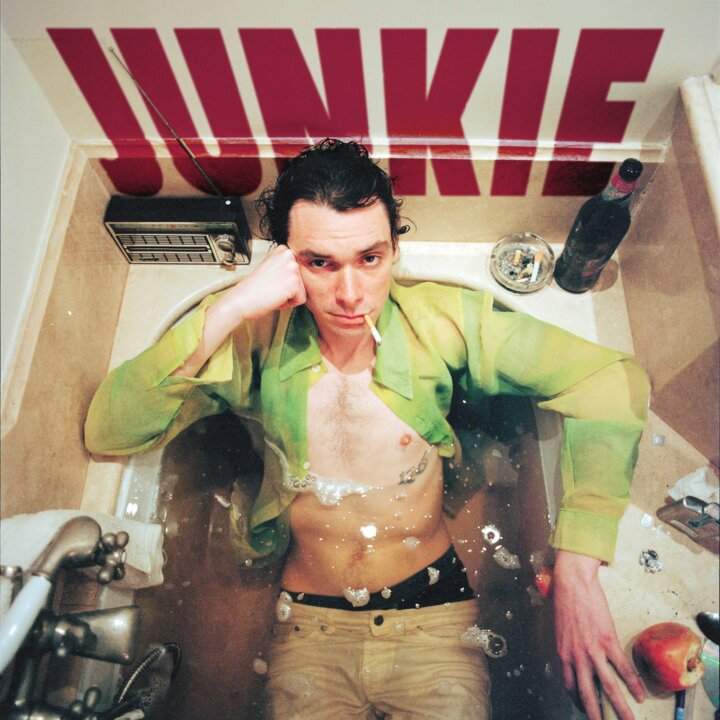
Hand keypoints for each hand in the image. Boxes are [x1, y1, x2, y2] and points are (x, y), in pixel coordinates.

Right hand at [218, 244, 306, 324]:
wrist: (241, 300)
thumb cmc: (252, 289)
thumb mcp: (270, 269)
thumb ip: (284, 267)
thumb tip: (296, 273)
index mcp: (282, 250)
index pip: (298, 272)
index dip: (284, 282)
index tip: (271, 282)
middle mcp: (288, 255)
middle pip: (301, 281)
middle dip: (288, 290)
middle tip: (271, 289)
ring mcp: (292, 268)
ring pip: (302, 290)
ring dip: (288, 297)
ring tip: (272, 292)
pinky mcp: (294, 282)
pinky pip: (301, 299)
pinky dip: (288, 304)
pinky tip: (275, 297)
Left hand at [552, 550, 645, 719]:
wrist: (572, 583)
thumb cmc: (563, 601)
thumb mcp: (559, 628)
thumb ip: (566, 644)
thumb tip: (573, 654)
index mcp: (563, 653)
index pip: (569, 685)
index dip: (578, 700)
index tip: (584, 708)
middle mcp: (577, 656)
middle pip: (588, 693)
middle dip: (596, 714)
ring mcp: (593, 650)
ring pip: (608, 686)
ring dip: (620, 707)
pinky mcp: (609, 641)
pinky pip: (623, 668)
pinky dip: (633, 683)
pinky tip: (640, 694)